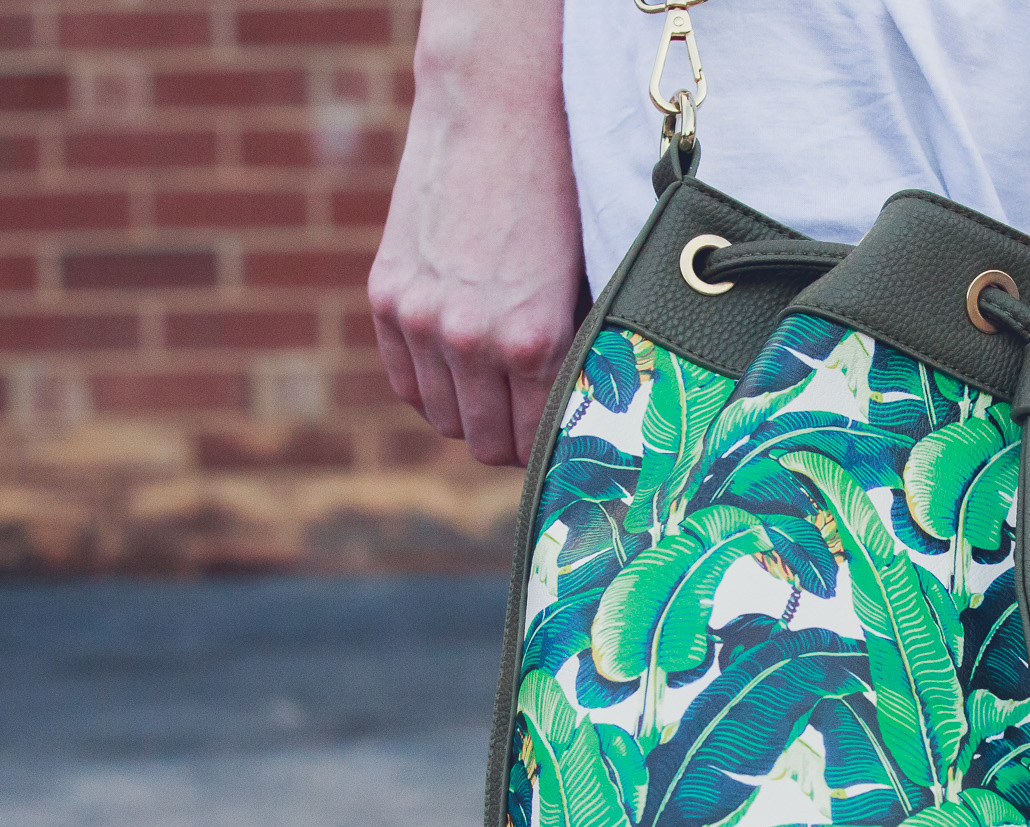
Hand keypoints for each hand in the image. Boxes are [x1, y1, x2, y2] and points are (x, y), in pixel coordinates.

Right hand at [369, 1, 579, 467]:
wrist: (495, 113)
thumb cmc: (561, 194)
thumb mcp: (584, 282)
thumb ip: (576, 351)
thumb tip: (588, 413)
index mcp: (533, 340)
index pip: (537, 443)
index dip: (552, 455)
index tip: (562, 449)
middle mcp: (471, 338)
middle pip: (484, 443)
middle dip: (511, 444)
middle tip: (530, 430)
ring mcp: (420, 318)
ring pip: (442, 419)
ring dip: (470, 418)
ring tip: (497, 400)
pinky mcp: (386, 293)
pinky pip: (403, 380)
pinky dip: (430, 386)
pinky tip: (458, 372)